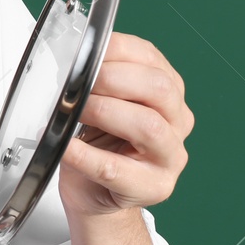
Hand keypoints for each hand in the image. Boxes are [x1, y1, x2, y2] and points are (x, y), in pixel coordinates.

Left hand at [59, 31, 192, 218]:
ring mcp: (170, 157)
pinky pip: (116, 169)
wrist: (98, 194)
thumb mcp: (103, 104)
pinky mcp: (154, 187)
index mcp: (168, 93)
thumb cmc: (101, 144)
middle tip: (78, 82)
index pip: (152, 59)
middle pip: (159, 89)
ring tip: (73, 111)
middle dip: (114, 78)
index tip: (87, 51)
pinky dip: (86, 156)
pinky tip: (67, 147)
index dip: (119, 50)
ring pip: (149, 126)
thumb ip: (99, 81)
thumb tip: (72, 59)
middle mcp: (178, 122)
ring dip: (104, 112)